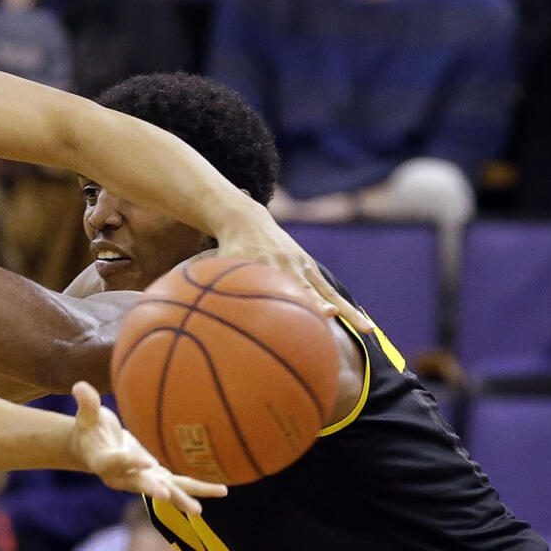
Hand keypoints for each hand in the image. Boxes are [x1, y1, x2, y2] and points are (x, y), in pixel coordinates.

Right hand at [69, 381, 226, 513]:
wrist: (94, 449)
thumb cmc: (90, 427)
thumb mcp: (87, 416)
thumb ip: (87, 404)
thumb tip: (79, 386)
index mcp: (104, 461)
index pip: (117, 462)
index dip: (130, 462)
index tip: (146, 461)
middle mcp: (123, 477)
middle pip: (139, 483)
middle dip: (153, 489)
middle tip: (166, 495)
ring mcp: (142, 481)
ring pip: (163, 490)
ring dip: (181, 499)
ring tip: (198, 510)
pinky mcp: (156, 479)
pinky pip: (178, 485)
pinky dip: (198, 488)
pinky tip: (221, 489)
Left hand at [218, 200, 373, 332]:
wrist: (245, 219)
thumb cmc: (225, 249)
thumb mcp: (215, 264)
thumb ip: (204, 284)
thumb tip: (184, 309)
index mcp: (264, 267)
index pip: (279, 285)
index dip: (287, 299)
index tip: (298, 315)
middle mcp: (287, 267)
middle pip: (306, 290)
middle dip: (316, 307)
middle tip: (328, 321)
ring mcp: (302, 268)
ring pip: (327, 293)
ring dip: (345, 312)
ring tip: (367, 332)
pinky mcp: (309, 270)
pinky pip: (331, 291)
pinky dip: (347, 309)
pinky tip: (364, 329)